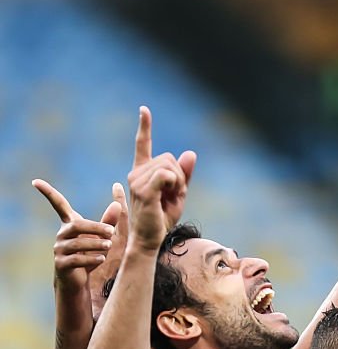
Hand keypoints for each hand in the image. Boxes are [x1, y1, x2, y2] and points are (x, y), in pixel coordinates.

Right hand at [33, 179, 118, 298]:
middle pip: (76, 225)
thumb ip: (108, 222)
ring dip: (96, 244)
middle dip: (95, 227)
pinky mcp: (61, 264)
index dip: (48, 192)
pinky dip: (90, 258)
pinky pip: (76, 259)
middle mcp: (61, 234)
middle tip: (112, 232)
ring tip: (109, 246)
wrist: (80, 280)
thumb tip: (117, 204)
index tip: (36, 181)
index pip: (58, 204)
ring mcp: (59, 249)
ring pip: (77, 243)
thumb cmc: (91, 254)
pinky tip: (101, 258)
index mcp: (70, 224)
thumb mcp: (102, 237)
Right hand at [126, 106, 196, 250]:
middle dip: (179, 175)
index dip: (144, 126)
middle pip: (169, 158)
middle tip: (173, 194)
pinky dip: (175, 184)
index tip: (144, 109)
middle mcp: (136, 173)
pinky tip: (167, 196)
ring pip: (170, 167)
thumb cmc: (162, 218)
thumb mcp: (178, 193)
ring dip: (178, 183)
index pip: (142, 145)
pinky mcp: (143, 190)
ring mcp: (137, 180)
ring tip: (168, 198)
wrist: (151, 238)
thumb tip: (190, 153)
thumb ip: (184, 174)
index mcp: (142, 172)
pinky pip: (167, 175)